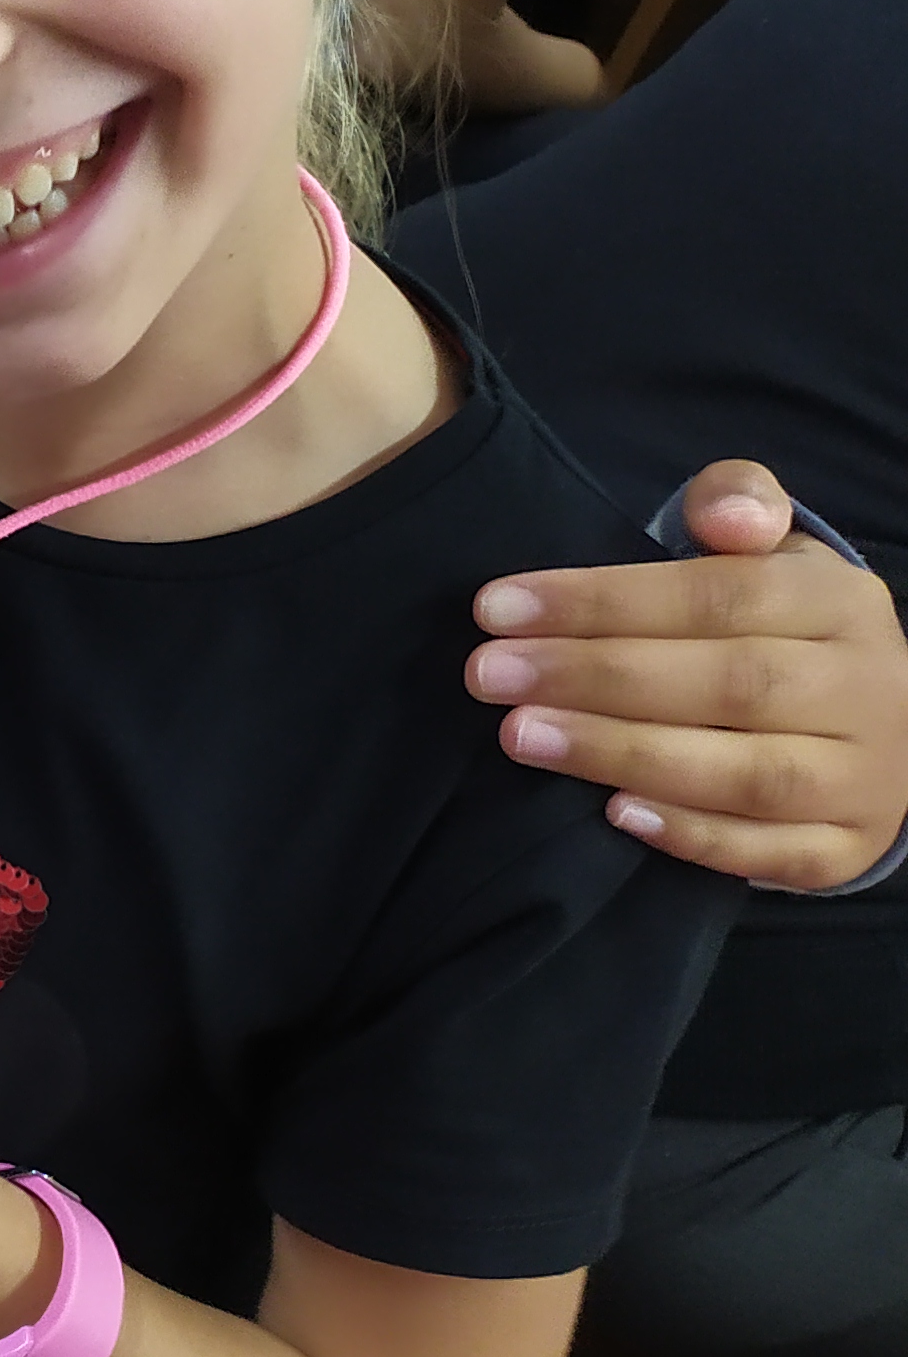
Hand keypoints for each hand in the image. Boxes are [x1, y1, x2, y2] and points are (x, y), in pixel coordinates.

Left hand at [472, 461, 907, 886]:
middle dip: (595, 677)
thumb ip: (739, 504)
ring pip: (747, 774)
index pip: (721, 595)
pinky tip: (613, 813)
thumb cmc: (784, 625)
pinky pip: (772, 851)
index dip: (604, 600)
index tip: (496, 608)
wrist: (881, 721)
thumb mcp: (770, 551)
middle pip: (729, 683)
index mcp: (840, 603)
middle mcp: (866, 690)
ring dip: (623, 754)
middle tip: (488, 674)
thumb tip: (727, 518)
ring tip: (519, 735)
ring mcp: (864, 777)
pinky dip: (692, 836)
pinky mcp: (846, 847)